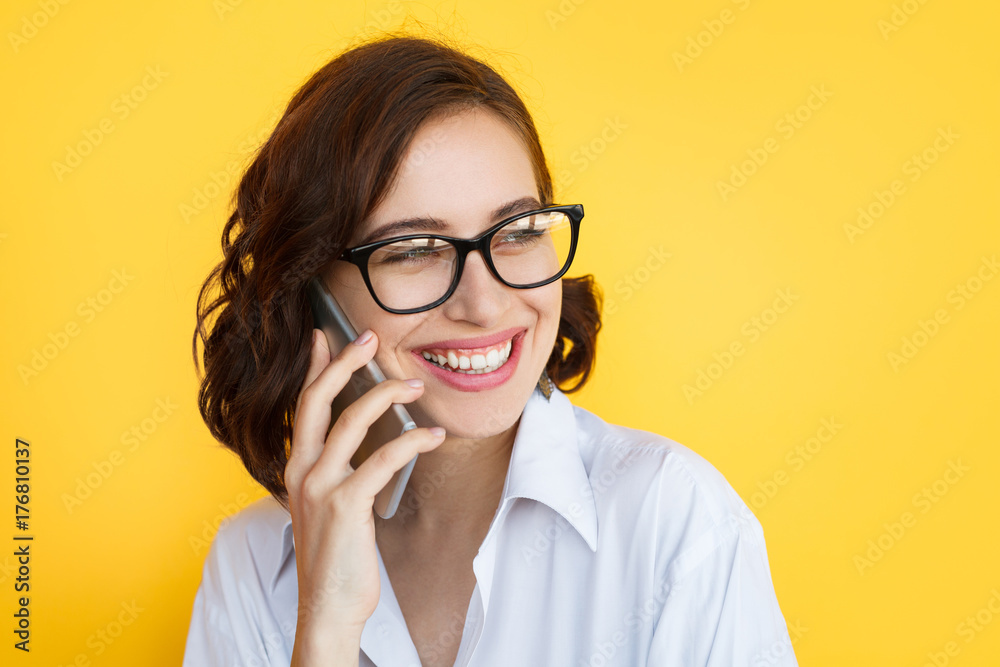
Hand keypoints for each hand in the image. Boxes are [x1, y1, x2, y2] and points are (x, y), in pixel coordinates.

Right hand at [284, 328, 444, 662]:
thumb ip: (336, 470)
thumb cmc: (336, 555)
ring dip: (387, 395)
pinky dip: (411, 442)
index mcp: (297, 467)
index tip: (325, 336)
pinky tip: (432, 436)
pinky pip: (382, 459)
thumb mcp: (326, 504)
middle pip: (318, 400)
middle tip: (372, 338)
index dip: (314, 368)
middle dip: (345, 362)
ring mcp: (320, 486)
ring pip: (352, 421)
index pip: (302, 405)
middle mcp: (302, 470)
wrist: (328, 605)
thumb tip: (361, 438)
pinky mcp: (345, 504)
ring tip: (415, 386)